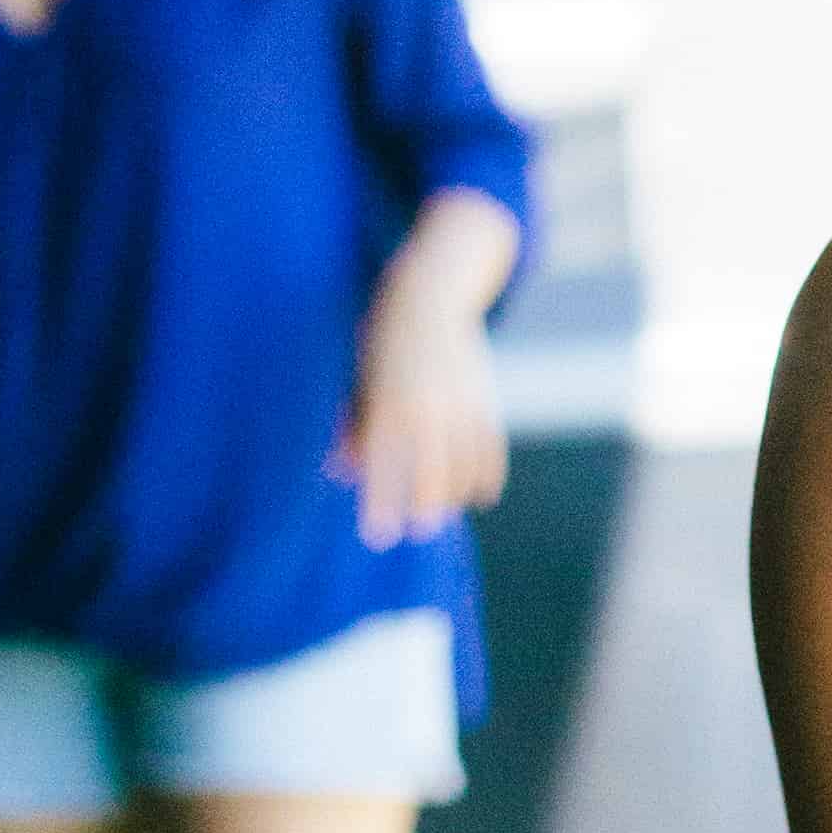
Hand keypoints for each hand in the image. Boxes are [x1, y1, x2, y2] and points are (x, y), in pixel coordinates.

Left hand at [337, 256, 505, 544]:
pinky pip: (490, 446)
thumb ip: (353, 430)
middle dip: (426, 507)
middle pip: (431, 473)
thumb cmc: (383, 345)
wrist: (430, 297)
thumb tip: (341, 474)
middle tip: (421, 532)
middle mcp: (427, 408)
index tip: (378, 536)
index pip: (384, 468)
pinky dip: (486, 474)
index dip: (380, 505)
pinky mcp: (483, 398)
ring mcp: (460, 403)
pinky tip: (479, 496)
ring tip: (443, 515)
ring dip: (455, 494)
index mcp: (389, 405)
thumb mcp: (361, 383)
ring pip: (464, 464)